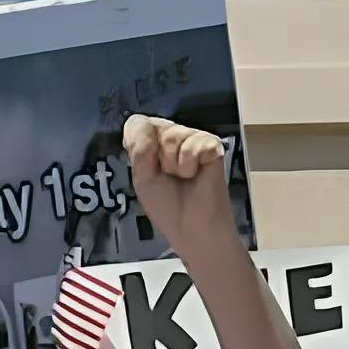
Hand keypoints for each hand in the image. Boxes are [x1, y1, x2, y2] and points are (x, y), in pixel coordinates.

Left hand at [122, 112, 234, 258]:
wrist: (189, 225)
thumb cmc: (166, 204)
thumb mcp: (141, 176)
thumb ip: (139, 149)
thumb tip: (147, 124)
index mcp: (154, 141)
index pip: (137, 124)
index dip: (137, 144)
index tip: (146, 166)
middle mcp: (174, 135)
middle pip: (154, 128)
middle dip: (155, 159)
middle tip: (168, 176)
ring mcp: (194, 138)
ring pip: (172, 137)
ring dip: (172, 165)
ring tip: (183, 177)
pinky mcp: (212, 144)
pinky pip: (192, 146)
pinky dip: (189, 166)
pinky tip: (196, 175)